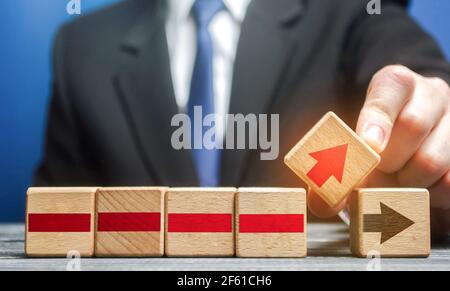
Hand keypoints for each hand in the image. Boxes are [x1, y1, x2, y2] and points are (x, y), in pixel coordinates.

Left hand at [308, 65, 449, 224]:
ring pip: (433, 159)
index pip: (391, 87)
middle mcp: (430, 94)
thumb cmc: (373, 138)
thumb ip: (334, 166)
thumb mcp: (352, 140)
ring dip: (405, 181)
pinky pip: (449, 181)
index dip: (378, 118)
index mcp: (396, 83)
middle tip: (374, 172)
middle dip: (387, 160)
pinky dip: (426, 193)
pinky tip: (414, 186)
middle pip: (413, 125)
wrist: (407, 140)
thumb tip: (322, 200)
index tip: (369, 145)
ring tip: (393, 180)